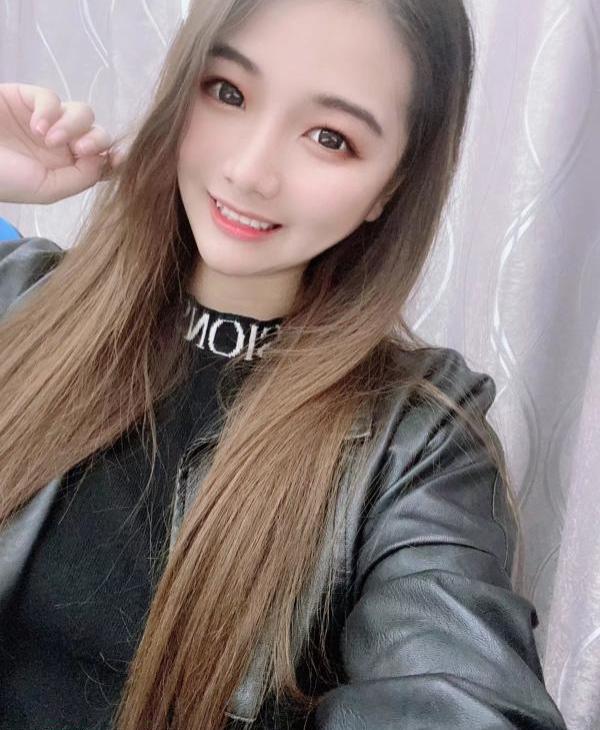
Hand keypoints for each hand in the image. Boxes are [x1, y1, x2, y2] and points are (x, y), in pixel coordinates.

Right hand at [0, 83, 126, 204]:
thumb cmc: (5, 180)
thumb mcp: (47, 190)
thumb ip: (80, 178)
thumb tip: (106, 160)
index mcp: (69, 170)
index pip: (104, 161)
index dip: (117, 158)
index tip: (122, 157)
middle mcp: (63, 146)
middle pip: (98, 134)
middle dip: (97, 140)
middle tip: (81, 149)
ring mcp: (47, 121)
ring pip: (82, 113)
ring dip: (74, 125)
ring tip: (51, 140)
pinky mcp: (27, 99)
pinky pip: (51, 97)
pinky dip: (49, 110)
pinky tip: (37, 127)